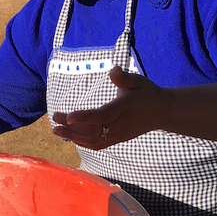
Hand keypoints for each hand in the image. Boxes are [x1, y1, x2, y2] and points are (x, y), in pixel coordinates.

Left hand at [51, 66, 169, 150]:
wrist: (162, 112)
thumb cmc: (147, 93)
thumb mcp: (138, 81)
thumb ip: (124, 78)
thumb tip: (113, 70)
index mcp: (123, 109)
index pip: (102, 116)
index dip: (85, 117)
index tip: (68, 116)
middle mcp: (119, 125)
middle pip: (93, 130)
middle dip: (72, 127)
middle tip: (55, 120)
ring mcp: (118, 135)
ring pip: (94, 140)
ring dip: (74, 136)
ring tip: (56, 131)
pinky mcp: (117, 139)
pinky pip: (98, 145)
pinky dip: (83, 142)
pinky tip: (70, 137)